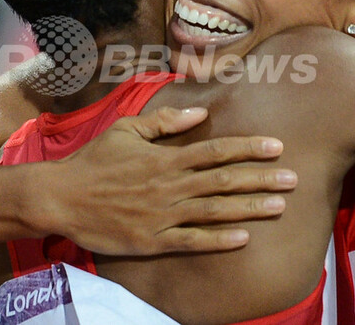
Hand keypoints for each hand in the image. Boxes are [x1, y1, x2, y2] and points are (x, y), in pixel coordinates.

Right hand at [36, 106, 296, 254]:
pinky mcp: (151, 240)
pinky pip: (190, 241)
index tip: (277, 146)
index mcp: (164, 157)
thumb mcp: (125, 129)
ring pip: (213, 211)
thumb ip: (163, 122)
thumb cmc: (93, 160)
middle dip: (260, 178)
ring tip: (280, 205)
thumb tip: (199, 113)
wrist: (61, 196)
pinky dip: (217, 240)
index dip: (248, 148)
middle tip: (294, 178)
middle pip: (223, 181)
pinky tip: (243, 238)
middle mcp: (168, 185)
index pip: (214, 150)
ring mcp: (161, 214)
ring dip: (249, 208)